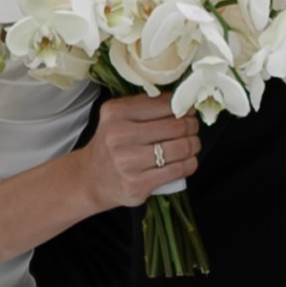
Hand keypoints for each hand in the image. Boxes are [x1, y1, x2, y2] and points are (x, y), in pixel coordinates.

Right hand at [82, 93, 201, 209]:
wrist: (92, 178)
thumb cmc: (111, 144)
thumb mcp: (118, 117)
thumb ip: (146, 106)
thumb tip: (184, 102)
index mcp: (116, 112)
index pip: (163, 104)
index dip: (183, 107)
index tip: (189, 110)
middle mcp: (119, 136)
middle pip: (176, 126)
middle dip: (192, 126)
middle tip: (193, 127)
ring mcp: (128, 162)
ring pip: (180, 148)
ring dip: (193, 145)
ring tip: (192, 144)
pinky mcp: (137, 184)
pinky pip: (177, 170)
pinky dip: (190, 164)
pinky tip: (188, 160)